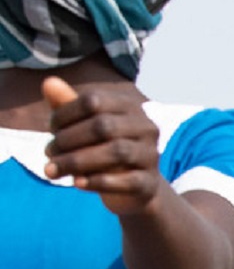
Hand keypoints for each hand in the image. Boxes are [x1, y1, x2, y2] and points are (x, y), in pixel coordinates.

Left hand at [42, 76, 165, 215]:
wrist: (135, 186)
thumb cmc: (104, 150)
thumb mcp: (85, 127)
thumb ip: (68, 105)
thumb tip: (48, 82)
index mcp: (129, 107)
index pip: (93, 101)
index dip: (65, 114)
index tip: (51, 130)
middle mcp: (146, 127)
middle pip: (104, 126)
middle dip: (69, 140)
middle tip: (48, 152)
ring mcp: (150, 155)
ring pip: (117, 152)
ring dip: (78, 162)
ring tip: (53, 170)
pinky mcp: (150, 182)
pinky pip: (128, 181)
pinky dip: (100, 182)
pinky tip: (77, 183)